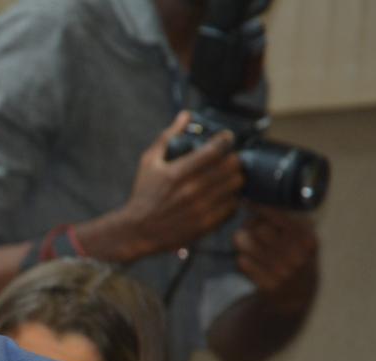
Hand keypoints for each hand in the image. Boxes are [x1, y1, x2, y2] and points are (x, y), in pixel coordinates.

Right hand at [118, 111, 243, 256]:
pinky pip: (233, 207)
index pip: (214, 150)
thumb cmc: (144, 194)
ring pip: (236, 186)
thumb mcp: (149, 162)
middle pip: (231, 167)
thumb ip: (168, 137)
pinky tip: (225, 194)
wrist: (138, 230)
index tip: (226, 137)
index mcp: (177, 173)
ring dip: (236, 177)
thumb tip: (185, 115)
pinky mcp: (207, 224)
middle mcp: (191, 190)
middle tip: (231, 156)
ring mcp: (201, 209)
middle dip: (234, 158)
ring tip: (230, 175)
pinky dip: (232, 198)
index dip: (225, 139)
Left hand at [233, 203, 318, 312]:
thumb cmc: (294, 257)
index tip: (249, 203)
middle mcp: (298, 256)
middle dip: (250, 225)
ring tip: (246, 245)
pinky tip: (251, 262)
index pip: (278, 216)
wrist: (297, 295)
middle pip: (260, 229)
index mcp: (308, 239)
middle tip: (248, 228)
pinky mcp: (268, 285)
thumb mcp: (301, 238)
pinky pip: (242, 261)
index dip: (259, 208)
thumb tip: (249, 204)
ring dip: (242, 242)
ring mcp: (283, 272)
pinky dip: (242, 259)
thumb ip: (282, 220)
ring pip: (246, 244)